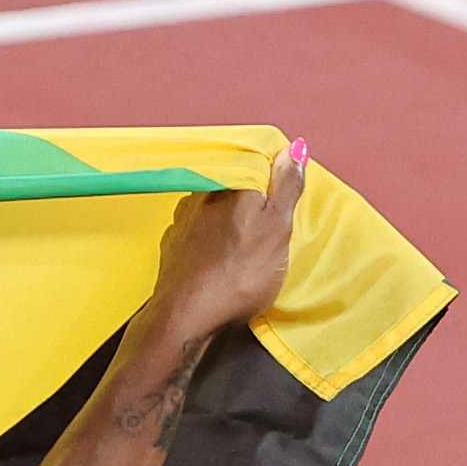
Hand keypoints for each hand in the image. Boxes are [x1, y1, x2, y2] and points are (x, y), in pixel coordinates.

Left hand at [140, 140, 309, 355]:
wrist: (186, 315)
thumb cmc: (238, 274)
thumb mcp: (276, 228)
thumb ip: (285, 188)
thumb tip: (294, 149)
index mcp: (232, 185)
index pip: (255, 163)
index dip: (272, 178)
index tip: (284, 198)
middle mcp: (203, 194)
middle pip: (233, 187)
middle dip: (250, 200)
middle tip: (268, 226)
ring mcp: (183, 220)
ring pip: (212, 210)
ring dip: (227, 221)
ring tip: (243, 245)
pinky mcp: (172, 246)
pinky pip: (196, 234)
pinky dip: (209, 241)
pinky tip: (218, 258)